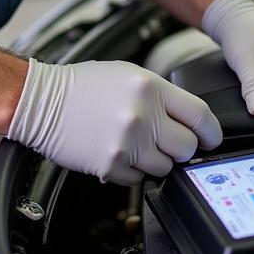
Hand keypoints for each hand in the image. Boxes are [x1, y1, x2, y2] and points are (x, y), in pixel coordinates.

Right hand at [7, 57, 222, 183]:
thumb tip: (188, 118)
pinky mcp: (111, 164)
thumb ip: (160, 95)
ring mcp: (127, 142)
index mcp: (150, 87)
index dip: (211, 132)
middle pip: (187, 147)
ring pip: (165, 166)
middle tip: (169, 142)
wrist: (42, 101)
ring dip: (156, 160)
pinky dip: (133, 171)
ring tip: (137, 144)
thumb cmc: (83, 86)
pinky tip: (118, 152)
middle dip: (182, 148)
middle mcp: (142, 115)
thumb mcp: (128, 75)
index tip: (211, 139)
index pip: (200, 115)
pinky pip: (139, 178)